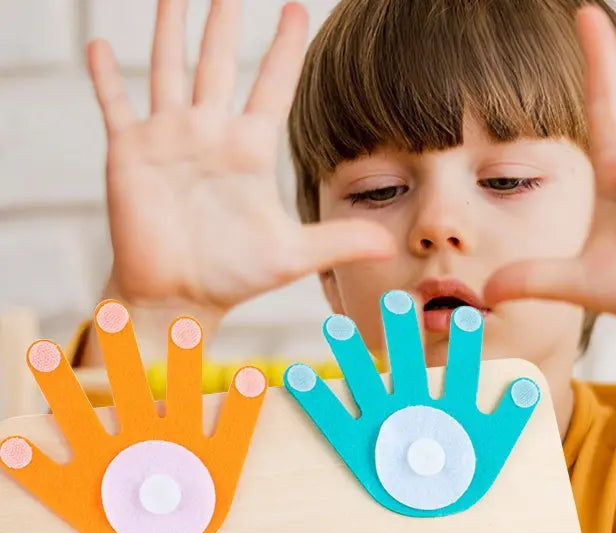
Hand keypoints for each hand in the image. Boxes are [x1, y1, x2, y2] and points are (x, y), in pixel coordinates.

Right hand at [86, 0, 393, 316]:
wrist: (180, 296)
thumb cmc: (234, 275)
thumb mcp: (293, 254)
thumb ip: (339, 241)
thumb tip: (392, 246)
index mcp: (249, 149)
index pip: (272, 84)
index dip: (285, 47)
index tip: (297, 8)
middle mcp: (210, 134)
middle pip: (217, 62)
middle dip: (222, 20)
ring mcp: (168, 139)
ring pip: (168, 69)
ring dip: (169, 30)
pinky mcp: (130, 153)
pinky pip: (115, 104)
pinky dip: (105, 78)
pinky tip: (97, 46)